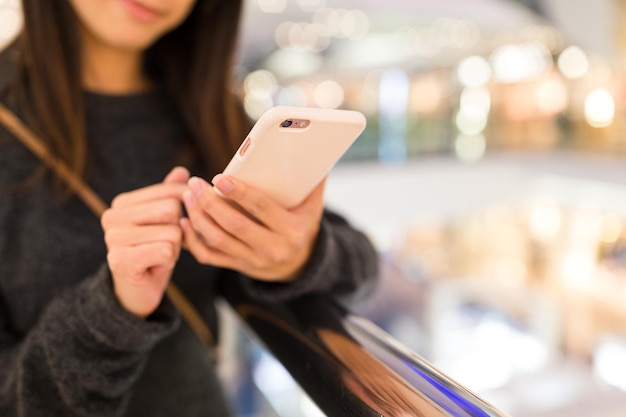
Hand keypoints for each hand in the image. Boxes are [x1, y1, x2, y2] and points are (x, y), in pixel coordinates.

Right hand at [101, 167, 188, 318]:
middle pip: (172, 210)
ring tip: (157, 257)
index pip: (171, 192)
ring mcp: (113, 238)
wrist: (137, 292)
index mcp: (122, 203)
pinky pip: (166, 250)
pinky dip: (168, 261)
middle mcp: (111, 216)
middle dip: (178, 232)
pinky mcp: (120, 260)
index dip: (183, 213)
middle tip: (162, 247)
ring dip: (174, 249)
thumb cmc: (153, 253)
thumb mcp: (163, 222)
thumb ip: (168, 196)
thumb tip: (182, 171)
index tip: (166, 230)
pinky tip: (154, 267)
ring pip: (172, 232)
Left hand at [181, 174, 324, 281]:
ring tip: (188, 196)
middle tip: (195, 184)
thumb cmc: (303, 226)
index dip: (238, 193)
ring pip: (218, 240)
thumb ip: (312, 181)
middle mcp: (272, 248)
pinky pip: (209, 257)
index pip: (261, 208)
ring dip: (198, 217)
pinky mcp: (239, 267)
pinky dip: (192, 241)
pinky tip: (184, 222)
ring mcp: (253, 261)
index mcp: (291, 230)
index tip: (219, 178)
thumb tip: (314, 151)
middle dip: (209, 203)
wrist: (301, 265)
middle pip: (234, 225)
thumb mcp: (313, 207)